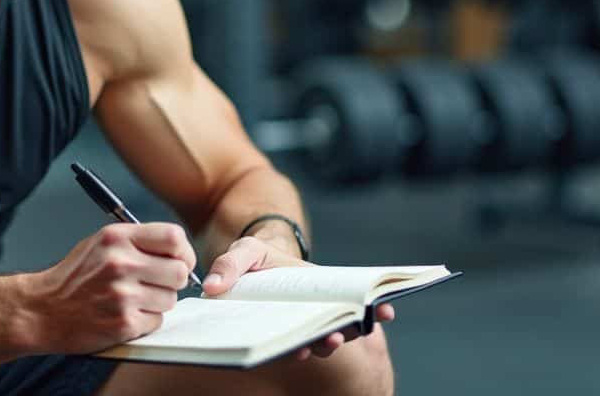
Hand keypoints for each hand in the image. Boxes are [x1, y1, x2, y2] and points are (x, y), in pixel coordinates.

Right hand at [29, 222, 196, 354]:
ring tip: (133, 300)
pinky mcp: (123, 323)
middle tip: (156, 284)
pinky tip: (125, 315)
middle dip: (173, 281)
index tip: (180, 260)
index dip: (184, 252)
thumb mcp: (100, 243)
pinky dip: (146, 321)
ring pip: (171, 299)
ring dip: (158, 303)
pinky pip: (157, 321)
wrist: (42, 310)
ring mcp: (122, 295)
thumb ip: (138, 241)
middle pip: (179, 272)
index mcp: (117, 238)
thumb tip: (176, 250)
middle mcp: (121, 263)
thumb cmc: (73, 277)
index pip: (174, 238)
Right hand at [202, 235, 393, 360]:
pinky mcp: (338, 303)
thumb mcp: (242, 253)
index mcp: (273, 321)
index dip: (292, 349)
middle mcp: (297, 324)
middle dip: (323, 342)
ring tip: (358, 327)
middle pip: (312, 341)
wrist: (276, 248)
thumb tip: (211, 288)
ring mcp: (319, 315)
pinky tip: (387, 310)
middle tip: (330, 340)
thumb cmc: (256, 258)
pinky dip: (375, 313)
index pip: (284, 342)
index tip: (302, 350)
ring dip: (348, 332)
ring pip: (336, 331)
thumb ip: (227, 267)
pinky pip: (357, 312)